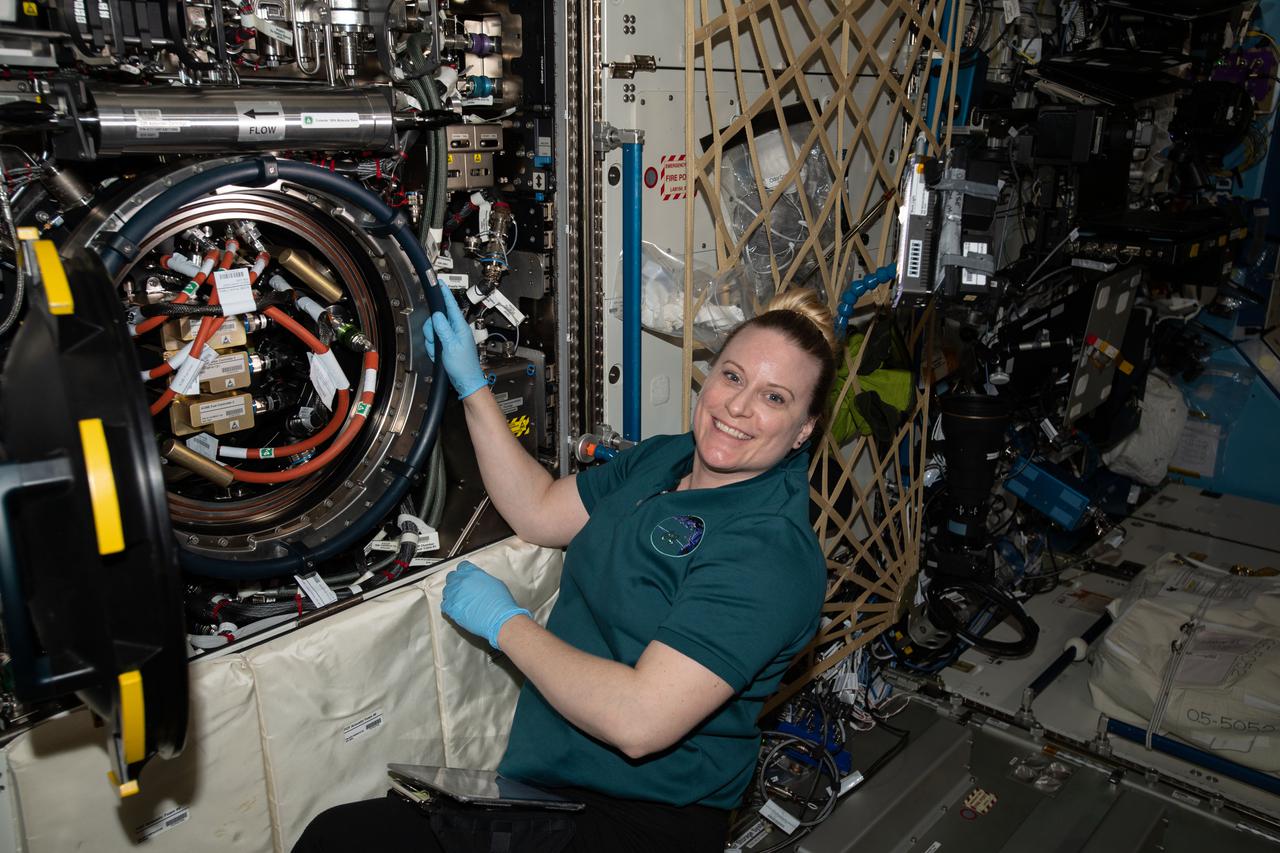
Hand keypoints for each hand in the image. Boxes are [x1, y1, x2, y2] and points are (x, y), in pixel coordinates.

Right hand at [421, 284, 486, 398]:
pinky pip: (434, 342)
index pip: (451, 306)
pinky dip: (434, 350)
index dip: (444, 294)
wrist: (465, 381)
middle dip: (432, 332)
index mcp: (460, 327)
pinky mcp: (447, 345)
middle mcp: (456, 330)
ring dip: (432, 343)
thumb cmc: (463, 366)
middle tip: (436, 341)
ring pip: (433, 332)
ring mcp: (451, 338)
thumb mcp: (451, 346)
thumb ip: (443, 329)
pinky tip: (440, 356)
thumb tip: (437, 315)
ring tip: (440, 352)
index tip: (439, 282)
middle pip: (436, 320)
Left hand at [441, 560, 530, 650]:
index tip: (465, 574)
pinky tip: (456, 607)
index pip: (462, 566)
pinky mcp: (451, 608)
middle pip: (451, 577)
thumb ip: (482, 578)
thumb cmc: (501, 603)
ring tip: (460, 599)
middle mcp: (461, 581)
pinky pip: (444, 604)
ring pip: (446, 590)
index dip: (464, 571)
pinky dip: (449, 605)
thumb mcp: (495, 582)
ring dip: (452, 593)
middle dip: (456, 581)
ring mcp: (455, 594)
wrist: (499, 618)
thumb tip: (479, 581)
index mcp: (472, 573)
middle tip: (462, 587)